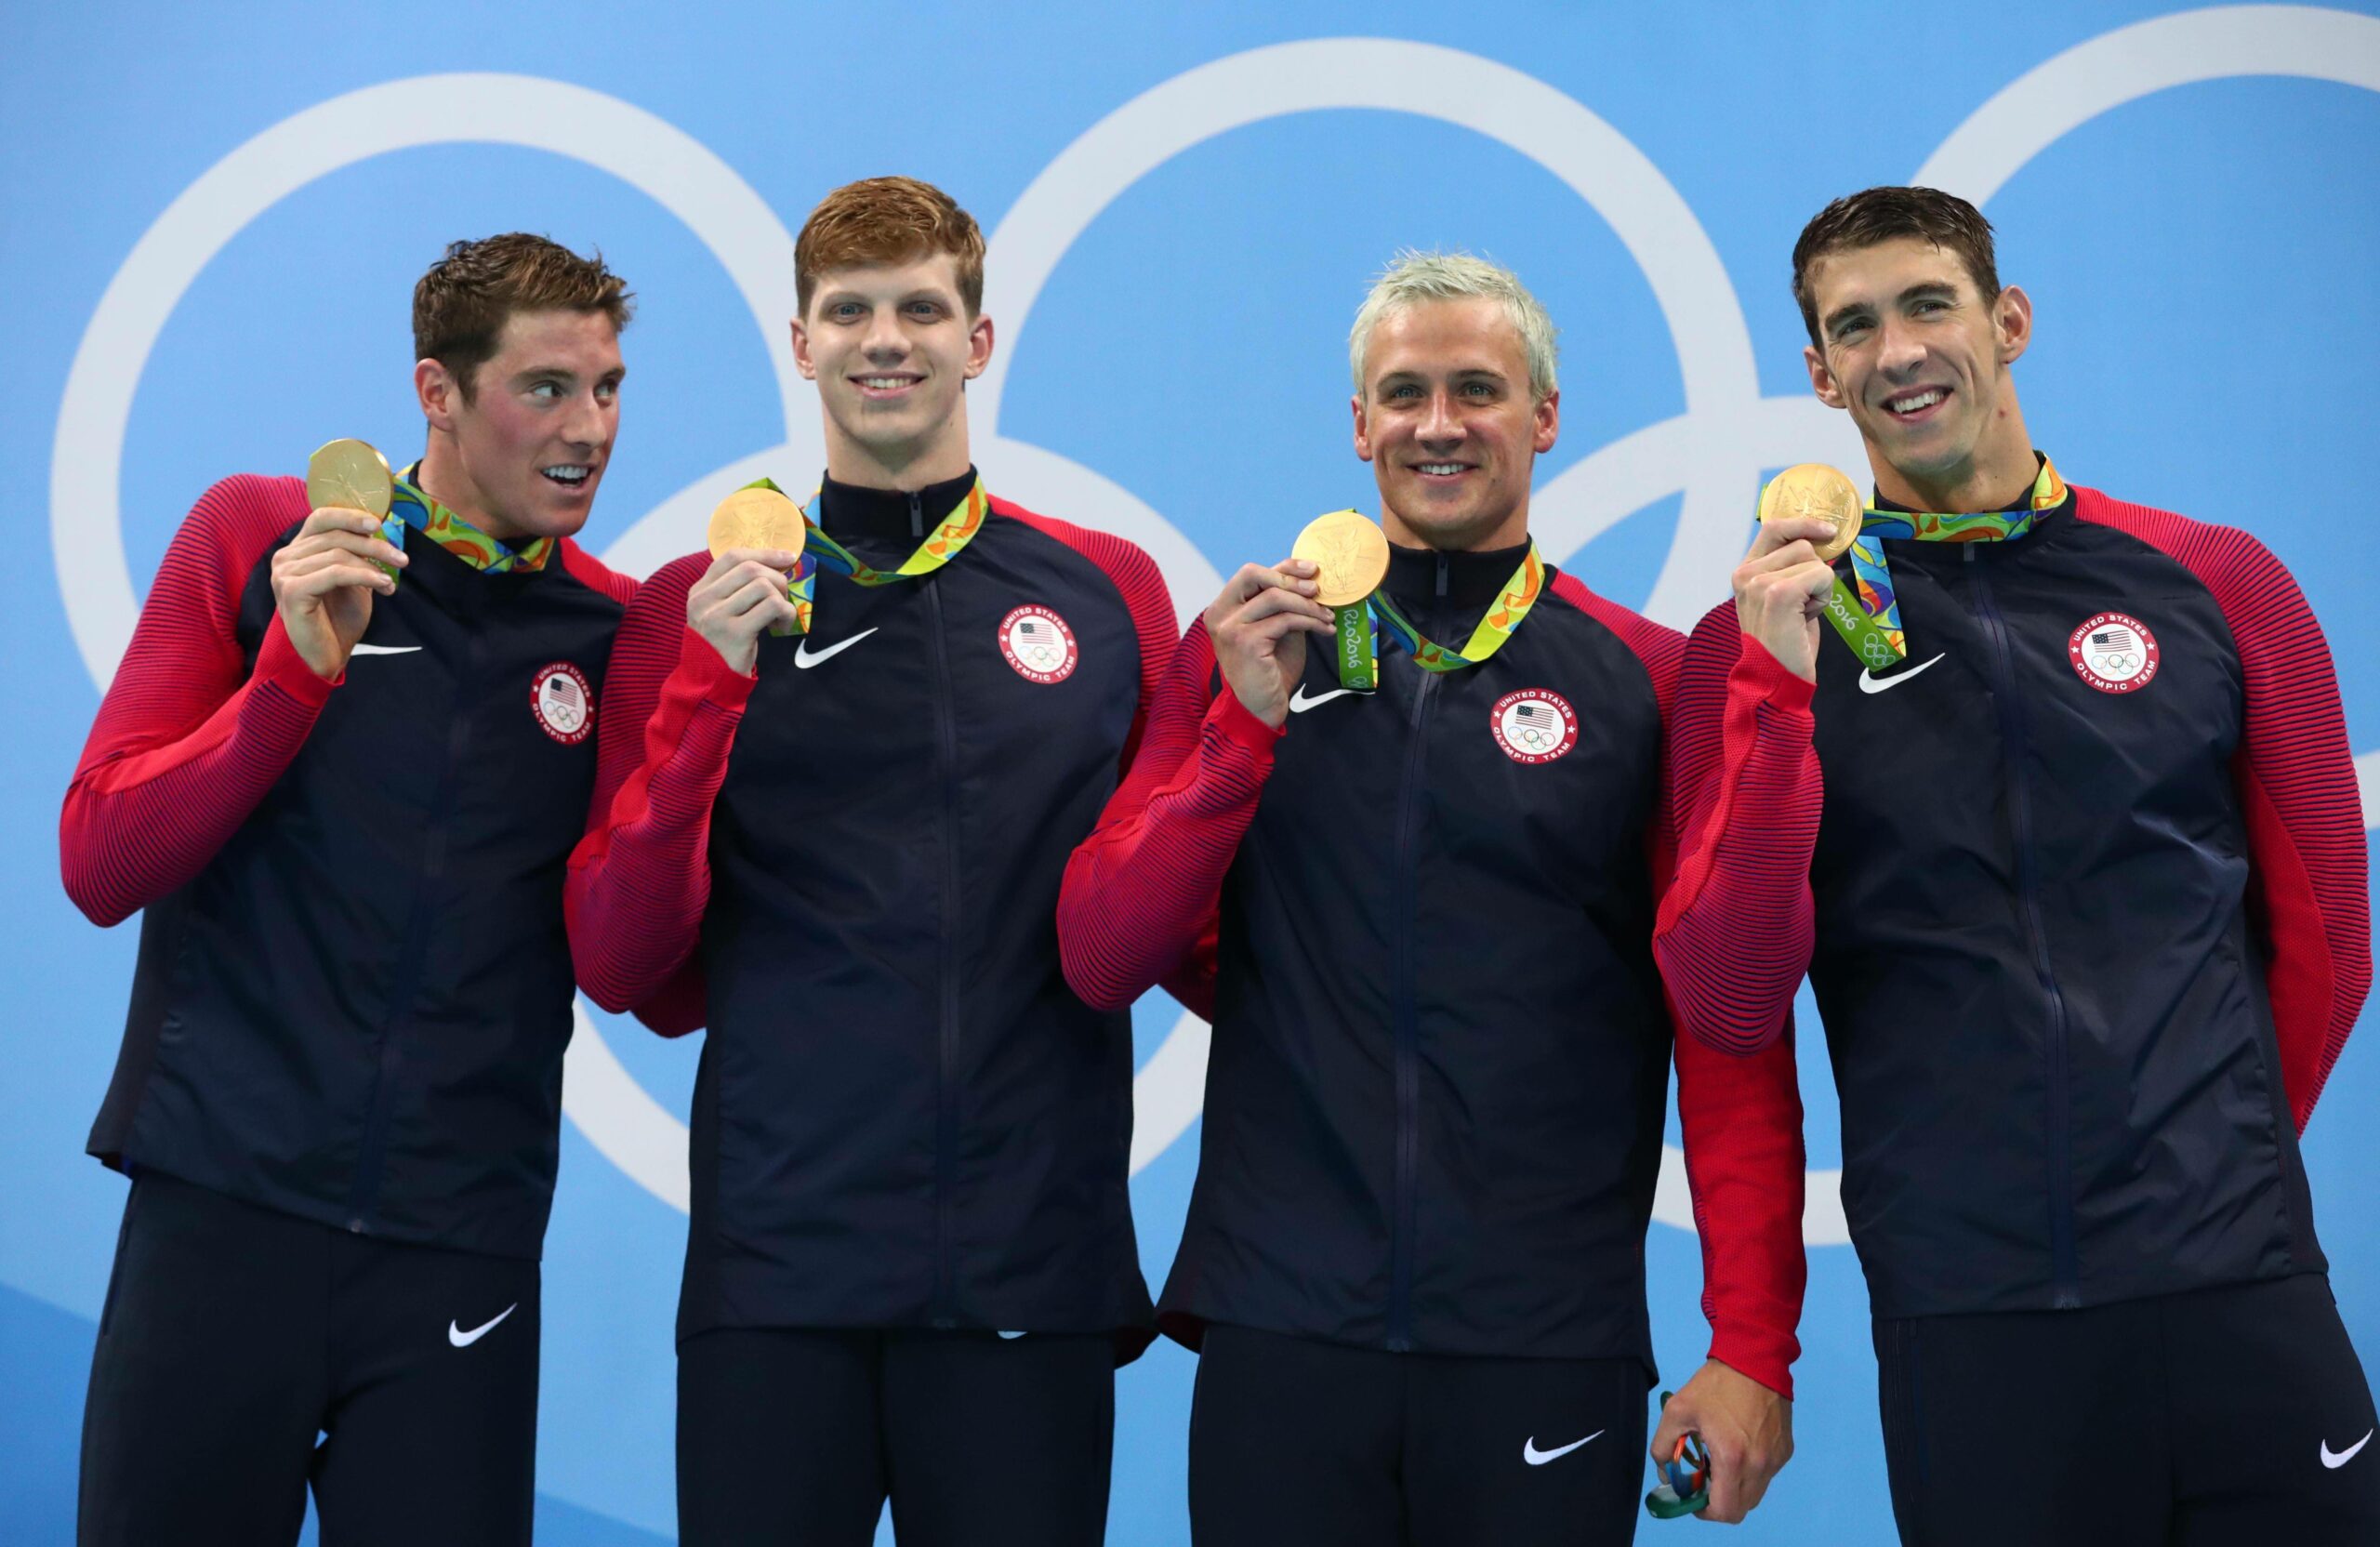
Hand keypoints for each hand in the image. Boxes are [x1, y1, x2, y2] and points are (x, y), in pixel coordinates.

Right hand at [271, 506, 406, 679]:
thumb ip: (357, 555)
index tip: (379, 524)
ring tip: (390, 583)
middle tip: (402, 559)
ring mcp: (284, 574)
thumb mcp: (353, 580)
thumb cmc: (339, 620)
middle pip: (336, 536)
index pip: (321, 518)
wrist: (325, 657)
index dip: (350, 515)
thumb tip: (378, 531)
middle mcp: (285, 557)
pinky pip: (335, 573)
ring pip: (338, 554)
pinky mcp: (292, 591)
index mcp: (298, 550)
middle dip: (374, 546)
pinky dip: (364, 577)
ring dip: (373, 566)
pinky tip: (383, 586)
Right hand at [687, 548, 803, 674]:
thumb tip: (773, 564)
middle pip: (751, 568)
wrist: (709, 683)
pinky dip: (786, 615)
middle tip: (782, 598)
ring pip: (763, 586)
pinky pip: (773, 607)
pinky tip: (780, 628)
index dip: (764, 553)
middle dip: (777, 579)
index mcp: (700, 590)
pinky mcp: (736, 633)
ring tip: (779, 618)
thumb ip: (734, 590)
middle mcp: (704, 600)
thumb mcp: (717, 613)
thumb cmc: (720, 646)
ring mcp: (718, 616)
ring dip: (782, 599)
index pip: (732, 556)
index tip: (787, 557)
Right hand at [1204, 559, 1334, 728]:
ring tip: (1327, 616)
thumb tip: (1310, 578)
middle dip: (1290, 577)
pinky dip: (1310, 621)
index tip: (1313, 570)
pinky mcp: (1245, 641)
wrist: (1261, 708)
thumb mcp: (1277, 628)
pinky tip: (1325, 630)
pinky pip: (1284, 620)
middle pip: (1253, 574)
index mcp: (1224, 607)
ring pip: (1274, 597)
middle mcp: (1220, 614)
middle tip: (1317, 589)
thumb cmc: (1270, 670)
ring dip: (1307, 604)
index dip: (1284, 567)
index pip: (1252, 574)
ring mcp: (1230, 627)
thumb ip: (1283, 604)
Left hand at [1651, 1359, 1792, 1523]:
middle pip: (1741, 1507)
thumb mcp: (1677, 1410)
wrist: (1755, 1358)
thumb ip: (1663, 1446)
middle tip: (1705, 1479)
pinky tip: (1738, 1446)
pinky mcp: (1786, 1449)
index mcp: (1733, 1458)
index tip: (1695, 1498)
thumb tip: (1666, 1471)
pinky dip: (1751, 1473)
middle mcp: (1760, 1465)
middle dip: (1720, 1501)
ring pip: (1755, 1493)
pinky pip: (1766, 1475)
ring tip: (1720, 1460)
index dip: (1706, 1512)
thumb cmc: (1714, 1384)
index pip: (1726, 1511)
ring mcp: (1776, 1459)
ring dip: (1736, 1488)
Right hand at [1731, 516, 1838, 684]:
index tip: (1828, 532)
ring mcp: (1759, 583)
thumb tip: (1822, 544)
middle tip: (1803, 604)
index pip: (1774, 527)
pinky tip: (1808, 616)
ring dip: (1820, 586)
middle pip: (1801, 543)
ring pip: (1814, 560)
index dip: (1804, 524)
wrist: (1775, 679)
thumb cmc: (1784, 643)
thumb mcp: (1782, 597)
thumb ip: (1791, 569)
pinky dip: (1824, 596)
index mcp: (1744, 572)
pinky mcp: (1779, 593)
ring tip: (1803, 613)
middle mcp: (1746, 574)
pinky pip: (1821, 575)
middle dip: (1814, 571)